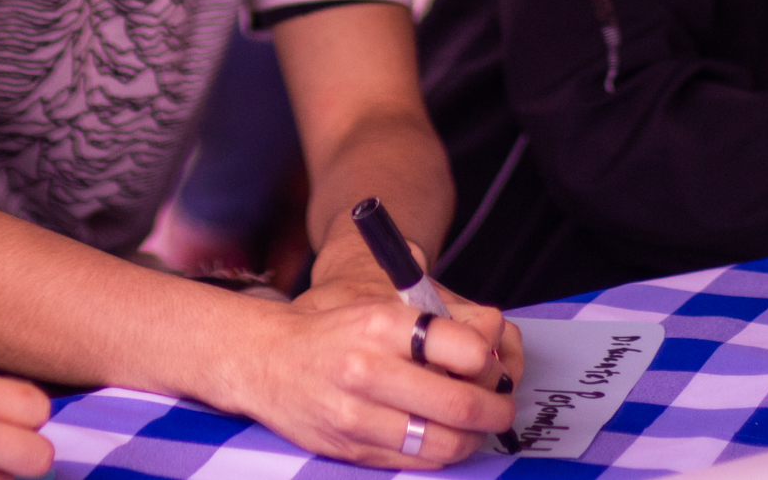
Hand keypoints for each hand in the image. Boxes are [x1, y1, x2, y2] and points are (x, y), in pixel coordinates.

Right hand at [227, 287, 520, 469]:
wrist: (266, 359)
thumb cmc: (333, 332)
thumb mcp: (381, 307)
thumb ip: (437, 327)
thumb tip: (495, 353)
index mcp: (381, 323)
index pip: (468, 349)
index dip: (492, 363)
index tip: (492, 367)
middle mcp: (368, 368)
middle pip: (462, 404)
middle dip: (496, 411)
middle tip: (501, 407)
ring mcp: (357, 414)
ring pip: (445, 442)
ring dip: (472, 439)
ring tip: (472, 427)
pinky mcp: (351, 448)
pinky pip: (418, 461)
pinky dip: (440, 453)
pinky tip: (438, 436)